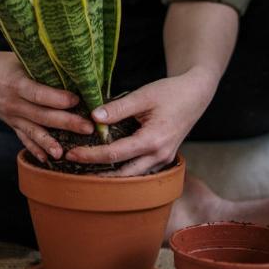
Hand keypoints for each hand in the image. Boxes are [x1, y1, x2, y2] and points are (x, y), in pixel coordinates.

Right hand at [0, 51, 93, 161]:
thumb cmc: (1, 63)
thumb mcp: (18, 58)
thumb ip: (40, 65)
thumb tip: (71, 67)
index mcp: (15, 83)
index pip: (38, 94)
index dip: (57, 98)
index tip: (77, 100)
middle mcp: (12, 102)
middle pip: (41, 115)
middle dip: (66, 123)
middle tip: (88, 128)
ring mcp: (10, 116)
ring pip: (33, 131)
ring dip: (50, 143)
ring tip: (65, 153)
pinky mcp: (11, 124)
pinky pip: (23, 138)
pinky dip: (35, 149)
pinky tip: (47, 159)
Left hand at [66, 67, 219, 175]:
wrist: (196, 94)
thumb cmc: (171, 92)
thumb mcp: (143, 95)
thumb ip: (118, 108)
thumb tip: (93, 118)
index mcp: (153, 140)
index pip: (115, 154)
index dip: (91, 155)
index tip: (72, 154)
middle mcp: (160, 155)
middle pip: (123, 173)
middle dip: (97, 172)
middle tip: (73, 166)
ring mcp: (164, 159)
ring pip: (133, 176)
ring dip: (110, 175)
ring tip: (86, 170)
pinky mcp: (163, 158)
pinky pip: (141, 170)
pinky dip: (123, 170)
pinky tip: (107, 165)